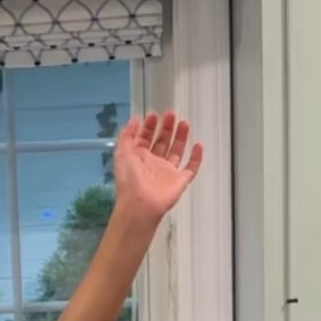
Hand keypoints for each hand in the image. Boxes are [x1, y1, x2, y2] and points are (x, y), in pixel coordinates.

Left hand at [113, 112, 202, 226]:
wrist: (141, 205)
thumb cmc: (130, 180)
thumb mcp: (122, 153)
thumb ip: (127, 135)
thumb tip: (134, 120)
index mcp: (138, 158)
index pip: (145, 138)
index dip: (149, 127)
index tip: (154, 115)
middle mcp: (153, 164)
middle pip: (162, 142)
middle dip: (166, 128)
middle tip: (170, 114)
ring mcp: (168, 173)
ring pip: (176, 151)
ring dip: (180, 137)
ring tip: (184, 123)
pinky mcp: (180, 181)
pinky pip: (191, 168)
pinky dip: (196, 158)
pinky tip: (198, 145)